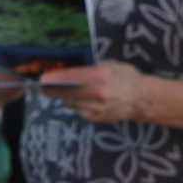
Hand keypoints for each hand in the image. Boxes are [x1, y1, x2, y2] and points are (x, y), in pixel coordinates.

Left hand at [34, 61, 163, 125]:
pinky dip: (75, 103)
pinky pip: (76, 109)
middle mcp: (95, 93)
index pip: (68, 78)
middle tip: (44, 85)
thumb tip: (65, 71)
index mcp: (99, 76)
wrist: (141, 99)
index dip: (52, 79)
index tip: (42, 78)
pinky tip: (81, 98)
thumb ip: (88, 69)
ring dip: (64, 95)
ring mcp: (94, 108)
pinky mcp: (94, 118)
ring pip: (68, 101)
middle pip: (63, 92)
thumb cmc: (124, 77)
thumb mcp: (107, 65)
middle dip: (51, 89)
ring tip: (67, 89)